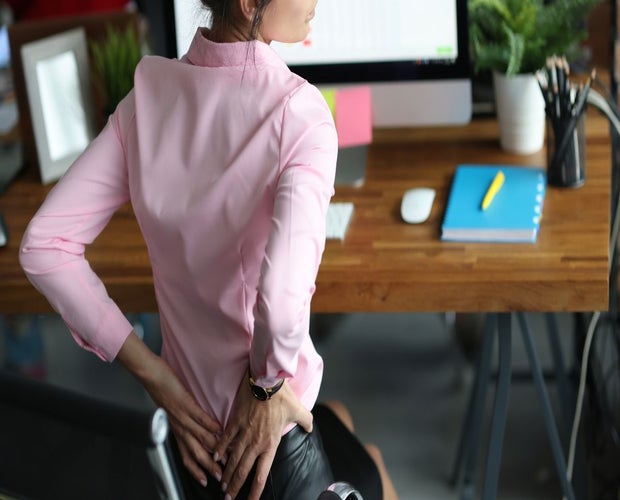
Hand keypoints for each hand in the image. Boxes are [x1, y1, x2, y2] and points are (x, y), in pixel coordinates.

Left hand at [143, 359, 223, 486]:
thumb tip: (193, 427)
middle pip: (195, 453)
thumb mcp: (170, 411)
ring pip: (200, 439)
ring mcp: (182, 417)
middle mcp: (179, 427)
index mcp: (176, 430)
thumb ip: (181, 421)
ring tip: (225, 455)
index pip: (186, 456)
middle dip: (208, 466)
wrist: (151, 377)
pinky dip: (210, 425)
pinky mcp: (185, 404)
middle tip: (220, 475)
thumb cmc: (161, 390)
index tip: (206, 479)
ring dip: (214, 449)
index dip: (196, 470)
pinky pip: (199, 418)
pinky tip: (220, 430)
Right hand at [214, 374, 312, 499]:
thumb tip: (310, 428)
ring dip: (226, 472)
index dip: (254, 491)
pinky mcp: (235, 421)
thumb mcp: (299, 411)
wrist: (267, 379)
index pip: (261, 474)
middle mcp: (256, 442)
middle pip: (243, 471)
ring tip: (221, 483)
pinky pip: (225, 439)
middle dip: (234, 486)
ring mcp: (244, 432)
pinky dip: (219, 449)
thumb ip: (306, 422)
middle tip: (227, 497)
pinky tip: (215, 457)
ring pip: (232, 458)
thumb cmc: (282, 395)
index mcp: (271, 444)